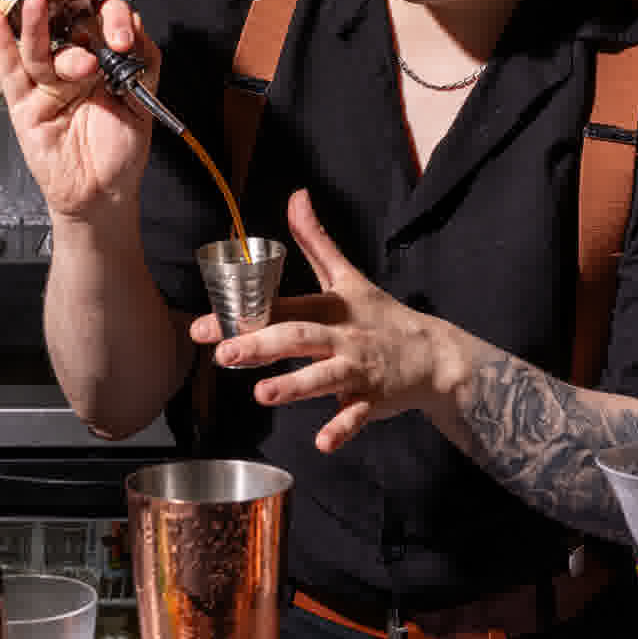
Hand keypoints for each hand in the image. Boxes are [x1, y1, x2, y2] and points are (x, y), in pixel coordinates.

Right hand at [0, 0, 159, 224]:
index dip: (111, 21)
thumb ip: (142, 61)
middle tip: (94, 33)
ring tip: (37, 4)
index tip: (123, 39)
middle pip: (67, 29)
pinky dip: (1, 45)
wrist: (104, 192)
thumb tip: (133, 21)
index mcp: (102, 60)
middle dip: (80, 26)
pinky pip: (11, 72)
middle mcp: (72, 66)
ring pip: (38, 48)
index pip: (101, 22)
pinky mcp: (24, 105)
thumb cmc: (121, 149)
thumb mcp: (143, 99)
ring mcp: (46, 85)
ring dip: (36, 25)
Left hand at [189, 189, 462, 453]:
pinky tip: (321, 442)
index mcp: (331, 307)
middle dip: (261, 346)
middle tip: (225, 355)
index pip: (281, 308)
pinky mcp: (374, 400)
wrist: (433, 354)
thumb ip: (316, 241)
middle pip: (300, 338)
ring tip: (263, 395)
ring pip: (325, 378)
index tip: (204, 326)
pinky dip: (342, 428)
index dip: (243, 314)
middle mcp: (343, 337)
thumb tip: (296, 197)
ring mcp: (359, 370)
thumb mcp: (349, 277)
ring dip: (295, 386)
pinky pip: (357, 416)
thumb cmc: (381, 316)